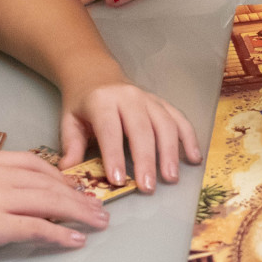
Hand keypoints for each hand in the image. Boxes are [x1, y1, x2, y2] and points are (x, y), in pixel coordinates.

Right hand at [0, 150, 108, 261]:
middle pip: (48, 183)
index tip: (78, 188)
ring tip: (97, 223)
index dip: (61, 177)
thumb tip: (18, 199)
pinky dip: (60, 235)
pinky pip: (36, 228)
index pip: (35, 163)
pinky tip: (74, 241)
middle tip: (99, 208)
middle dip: (79, 196)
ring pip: (49, 202)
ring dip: (78, 214)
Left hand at [59, 78, 202, 192]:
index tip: (117, 181)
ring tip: (171, 178)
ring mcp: (149, 99)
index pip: (110, 129)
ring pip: (165, 124)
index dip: (114, 155)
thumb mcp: (69, 121)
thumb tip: (68, 173)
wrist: (96, 75)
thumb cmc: (82, 103)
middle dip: (147, 160)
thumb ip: (71, 146)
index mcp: (102, 101)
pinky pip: (179, 119)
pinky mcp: (162, 103)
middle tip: (148, 187)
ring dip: (170, 152)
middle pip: (142, 129)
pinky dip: (189, 138)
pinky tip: (194, 158)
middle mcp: (129, 97)